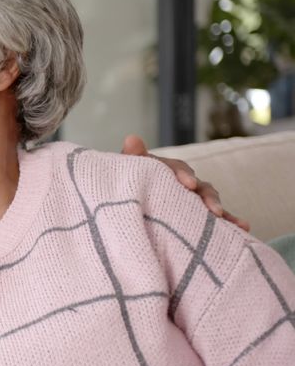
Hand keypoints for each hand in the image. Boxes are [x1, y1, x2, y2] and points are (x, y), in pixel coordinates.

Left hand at [121, 134, 249, 231]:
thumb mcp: (125, 172)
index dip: (183, 175)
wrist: (122, 203)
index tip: (188, 184)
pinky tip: (243, 228)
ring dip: (223, 210)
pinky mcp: (195, 215)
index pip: (176, 168)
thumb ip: (131, 158)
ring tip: (233, 222)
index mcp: (164, 170)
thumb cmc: (123, 184)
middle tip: (213, 209)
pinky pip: (213, 219)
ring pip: (209, 201)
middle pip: (199, 186)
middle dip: (207, 197)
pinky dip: (229, 222)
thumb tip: (132, 138)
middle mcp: (180, 183)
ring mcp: (189, 199)